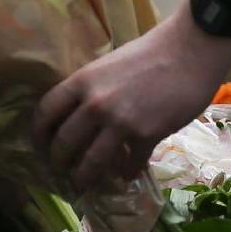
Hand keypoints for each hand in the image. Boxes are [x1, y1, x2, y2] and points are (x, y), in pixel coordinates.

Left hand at [31, 8, 230, 192]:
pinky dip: (127, 172)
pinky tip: (128, 173)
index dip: (39, 134)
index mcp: (83, 81)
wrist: (191, 49)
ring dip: (85, 177)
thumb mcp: (110, 64)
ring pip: (91, 162)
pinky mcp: (146, 135)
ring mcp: (120, 122)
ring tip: (85, 182)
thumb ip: (93, 88)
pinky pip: (130, 164)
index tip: (42, 145)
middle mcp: (95, 104)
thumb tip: (82, 113)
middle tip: (63, 169)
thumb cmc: (152, 51)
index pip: (45, 112)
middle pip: (64, 143)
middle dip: (59, 161)